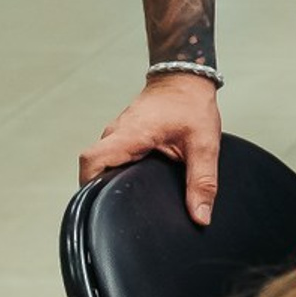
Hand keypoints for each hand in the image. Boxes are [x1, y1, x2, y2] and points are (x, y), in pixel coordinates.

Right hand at [78, 73, 222, 224]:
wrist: (186, 81)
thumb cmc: (192, 105)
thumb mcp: (205, 145)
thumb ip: (202, 181)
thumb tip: (200, 215)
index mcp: (131, 134)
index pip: (93, 160)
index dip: (91, 183)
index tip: (104, 202)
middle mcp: (117, 133)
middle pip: (94, 166)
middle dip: (103, 188)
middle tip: (122, 207)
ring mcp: (117, 133)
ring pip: (102, 161)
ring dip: (112, 178)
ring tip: (130, 196)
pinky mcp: (122, 135)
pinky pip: (112, 156)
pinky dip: (120, 169)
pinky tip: (136, 180)